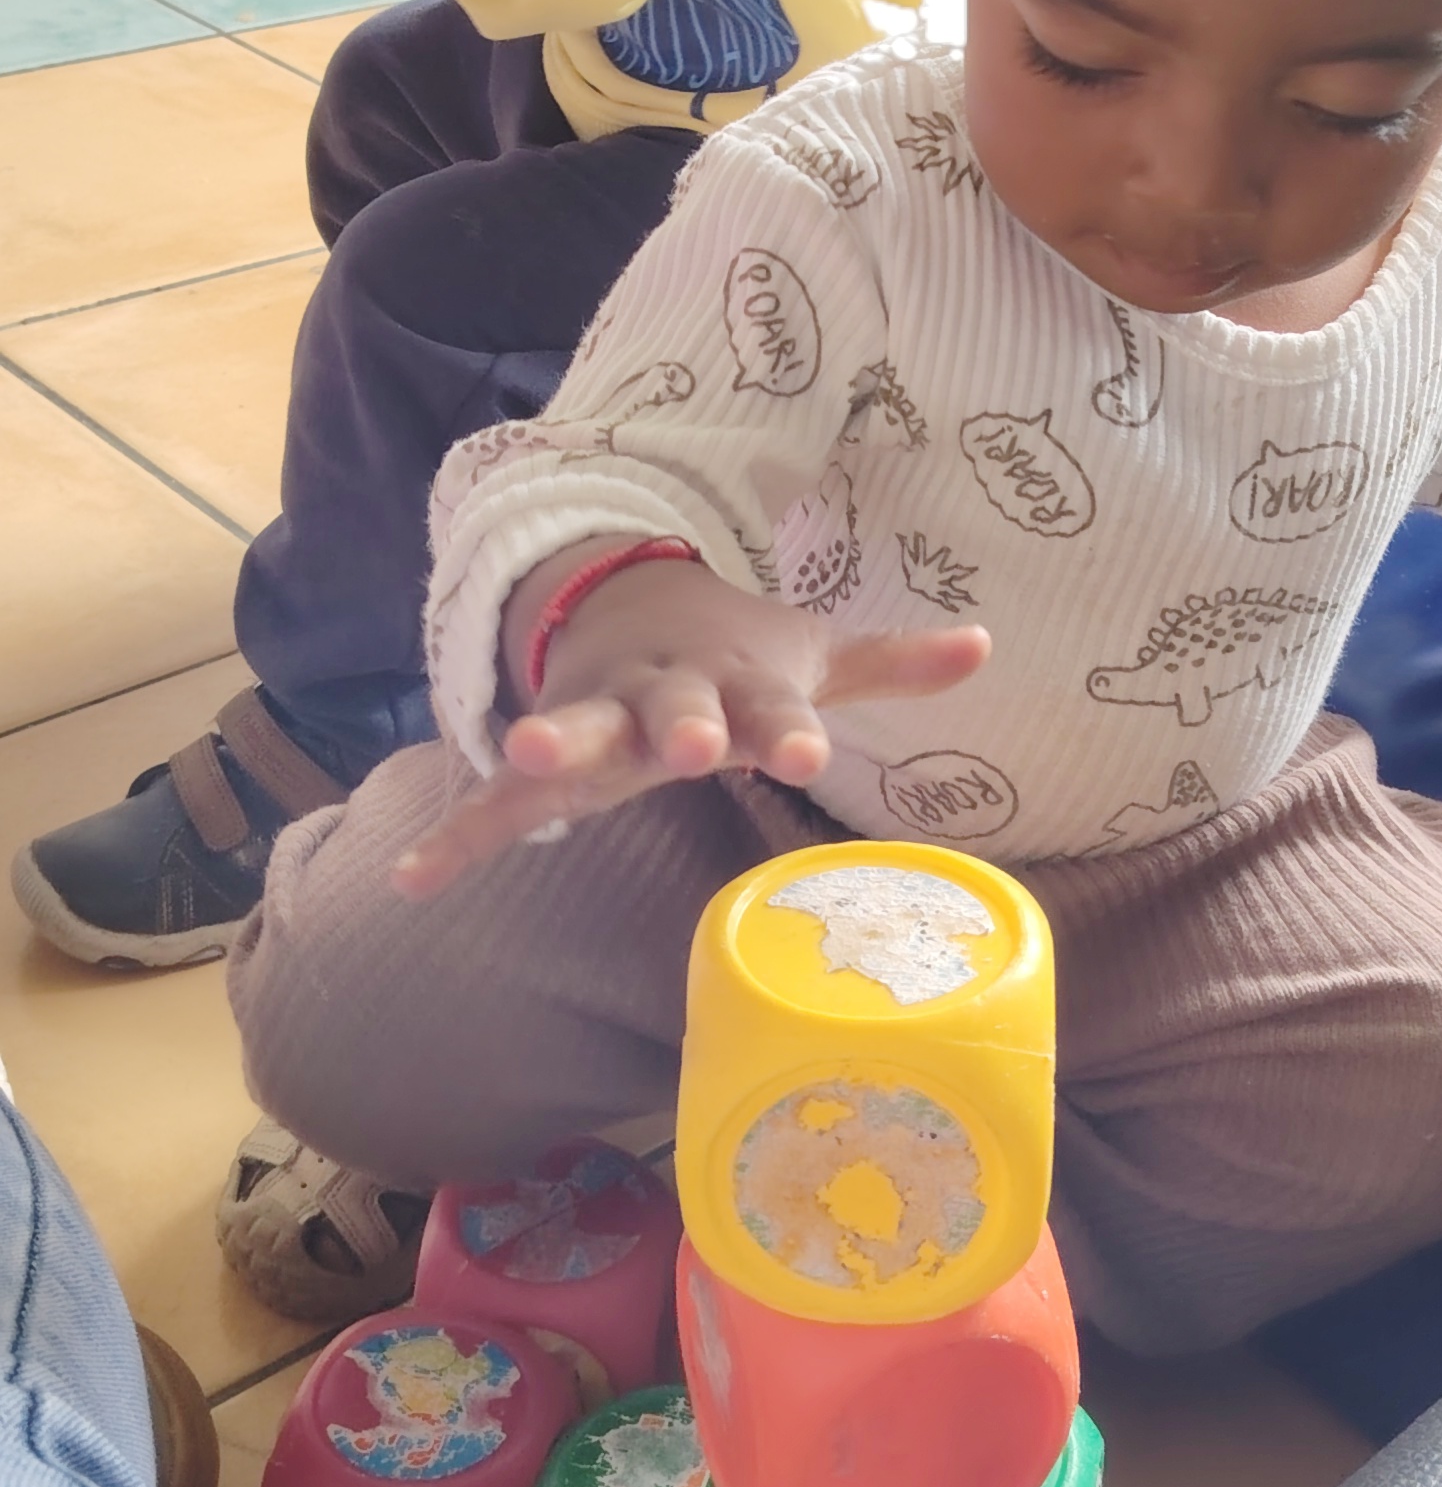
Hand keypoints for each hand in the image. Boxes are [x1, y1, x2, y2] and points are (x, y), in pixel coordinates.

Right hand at [392, 553, 990, 897]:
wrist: (628, 606)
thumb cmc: (736, 654)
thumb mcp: (809, 654)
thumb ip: (889, 663)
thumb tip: (984, 643)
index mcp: (735, 685)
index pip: (773, 710)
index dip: (790, 731)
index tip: (809, 755)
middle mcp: (663, 699)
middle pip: (672, 711)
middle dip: (680, 726)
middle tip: (692, 747)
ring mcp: (596, 720)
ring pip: (574, 730)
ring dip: (550, 741)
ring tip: (520, 749)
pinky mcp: (546, 758)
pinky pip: (495, 802)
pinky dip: (455, 836)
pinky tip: (412, 880)